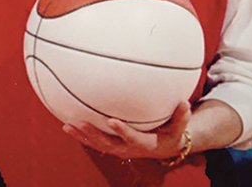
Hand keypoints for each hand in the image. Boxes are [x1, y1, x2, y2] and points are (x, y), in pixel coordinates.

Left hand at [63, 100, 191, 160]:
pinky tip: (68, 125)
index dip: (122, 131)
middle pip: (108, 144)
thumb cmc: (171, 134)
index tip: (111, 120)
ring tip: (67, 126)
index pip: (132, 138)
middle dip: (94, 135)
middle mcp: (128, 149)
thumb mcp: (180, 128)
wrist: (164, 148)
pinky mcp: (112, 145)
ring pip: (98, 145)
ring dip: (83, 137)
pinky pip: (95, 142)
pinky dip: (82, 135)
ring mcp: (119, 148)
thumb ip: (181, 117)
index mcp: (144, 144)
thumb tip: (184, 102)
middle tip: (82, 123)